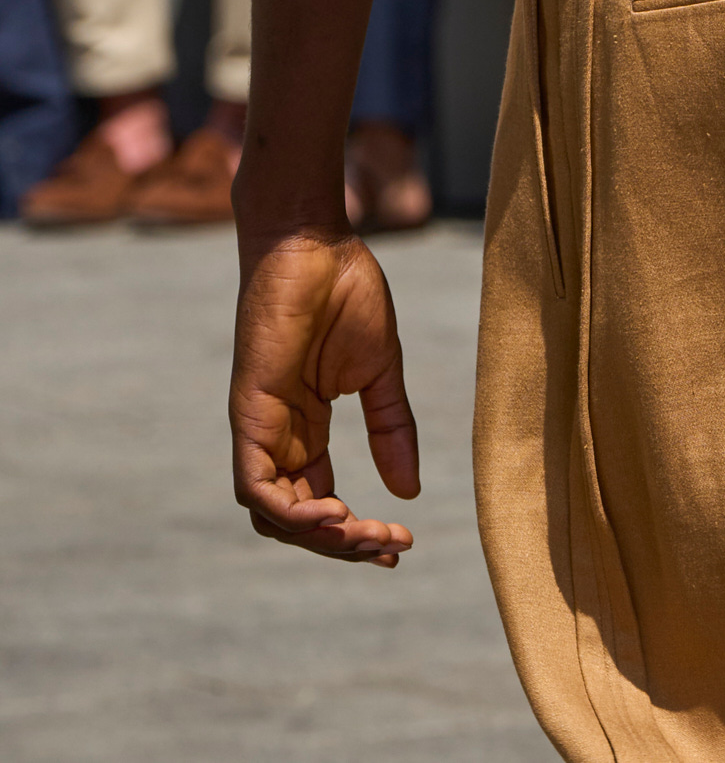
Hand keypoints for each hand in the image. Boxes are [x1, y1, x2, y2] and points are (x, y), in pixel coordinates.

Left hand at [231, 231, 418, 565]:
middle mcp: (279, 436)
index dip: (357, 533)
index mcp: (306, 427)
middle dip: (345, 545)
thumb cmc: (345, 291)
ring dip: (321, 538)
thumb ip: (391, 429)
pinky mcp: (249, 414)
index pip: (321, 503)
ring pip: (274, 515)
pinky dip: (291, 513)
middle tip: (391, 550)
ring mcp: (260, 428)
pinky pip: (256, 488)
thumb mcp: (381, 371)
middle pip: (298, 520)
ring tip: (367, 535)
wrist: (313, 241)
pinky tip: (335, 512)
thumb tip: (409, 492)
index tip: (403, 542)